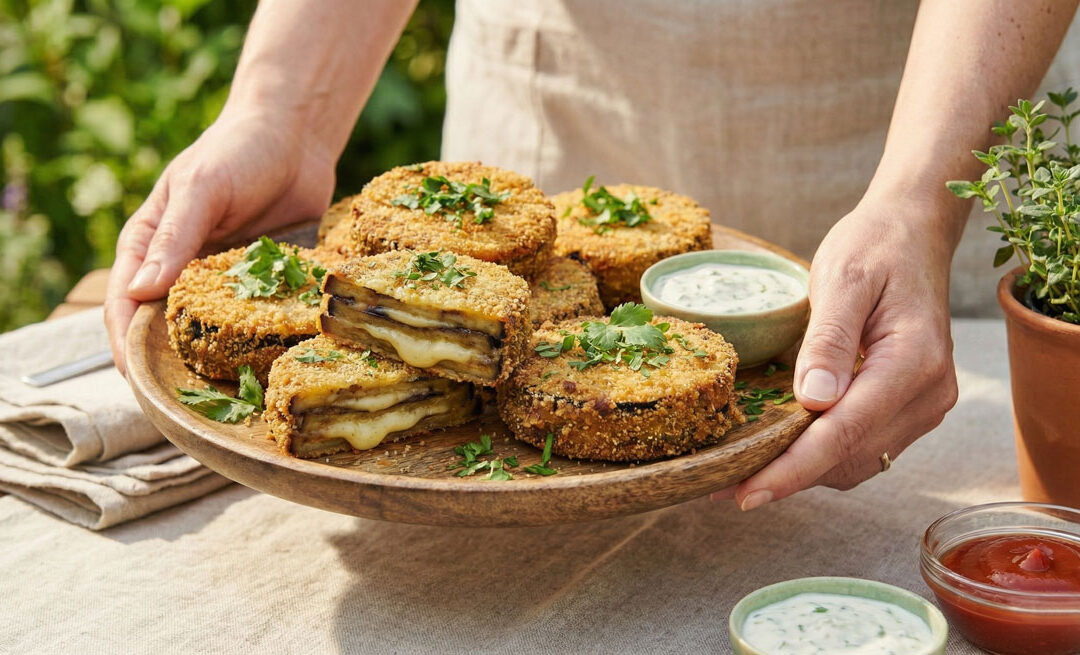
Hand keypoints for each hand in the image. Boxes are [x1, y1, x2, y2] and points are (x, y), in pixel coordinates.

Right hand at [104, 109, 334, 374]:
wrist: (296, 137)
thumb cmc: (237, 152)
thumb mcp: (201, 189)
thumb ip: (174, 238)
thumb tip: (138, 292)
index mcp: (149, 246)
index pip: (123, 304)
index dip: (125, 344)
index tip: (137, 379)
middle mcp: (181, 268)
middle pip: (164, 327)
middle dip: (170, 363)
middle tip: (184, 401)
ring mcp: (223, 279)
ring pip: (210, 330)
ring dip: (214, 358)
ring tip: (224, 395)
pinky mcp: (263, 283)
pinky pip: (256, 319)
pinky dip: (257, 340)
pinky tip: (268, 364)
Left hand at [723, 198, 959, 508]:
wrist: (913, 234)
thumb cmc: (875, 247)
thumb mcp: (843, 278)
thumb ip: (828, 338)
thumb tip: (813, 401)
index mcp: (914, 362)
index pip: (844, 433)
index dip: (791, 470)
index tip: (744, 493)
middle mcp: (928, 395)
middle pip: (848, 458)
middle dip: (786, 477)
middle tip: (720, 484)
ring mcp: (924, 406)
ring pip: (855, 463)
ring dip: (801, 472)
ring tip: (740, 472)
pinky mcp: (911, 408)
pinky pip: (863, 447)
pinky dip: (820, 455)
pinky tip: (779, 449)